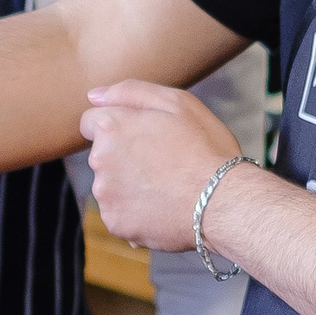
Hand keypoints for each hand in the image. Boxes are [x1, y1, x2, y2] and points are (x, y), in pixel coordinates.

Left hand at [80, 80, 239, 250]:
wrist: (223, 203)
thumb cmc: (206, 148)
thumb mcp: (178, 103)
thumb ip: (129, 92)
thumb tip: (94, 96)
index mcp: (111, 127)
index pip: (91, 122)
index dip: (120, 127)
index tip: (145, 137)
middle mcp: (99, 160)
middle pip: (103, 154)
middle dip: (125, 156)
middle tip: (164, 162)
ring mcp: (106, 195)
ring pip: (111, 185)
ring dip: (130, 185)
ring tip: (167, 187)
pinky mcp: (115, 223)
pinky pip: (120, 213)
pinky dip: (136, 212)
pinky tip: (163, 208)